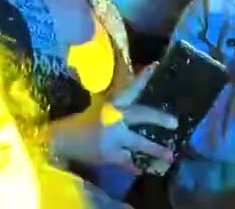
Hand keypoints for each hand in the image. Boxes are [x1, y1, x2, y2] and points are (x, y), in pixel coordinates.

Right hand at [50, 65, 178, 172]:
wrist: (60, 141)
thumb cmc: (80, 122)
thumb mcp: (98, 108)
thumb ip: (116, 104)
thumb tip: (133, 95)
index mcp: (110, 103)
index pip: (129, 87)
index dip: (143, 77)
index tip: (156, 65)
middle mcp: (113, 118)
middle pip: (141, 114)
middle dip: (158, 118)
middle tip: (174, 123)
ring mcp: (112, 137)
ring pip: (139, 143)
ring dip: (155, 150)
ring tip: (170, 156)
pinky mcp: (108, 155)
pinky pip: (127, 162)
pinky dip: (134, 166)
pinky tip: (142, 169)